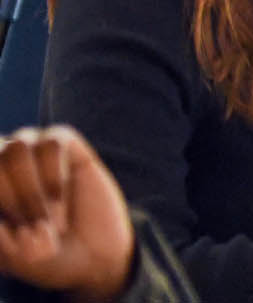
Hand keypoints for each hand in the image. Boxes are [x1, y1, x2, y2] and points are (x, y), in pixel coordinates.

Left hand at [0, 126, 134, 302]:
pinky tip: (62, 201)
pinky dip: (55, 176)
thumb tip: (2, 224)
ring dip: (33, 191)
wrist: (95, 257)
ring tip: (51, 223)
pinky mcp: (65, 144)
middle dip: (12, 199)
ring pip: (18, 148)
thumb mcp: (17, 258)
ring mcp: (32, 151)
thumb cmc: (45, 257)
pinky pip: (53, 142)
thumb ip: (4, 242)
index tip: (13, 232)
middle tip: (35, 231)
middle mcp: (2, 164)